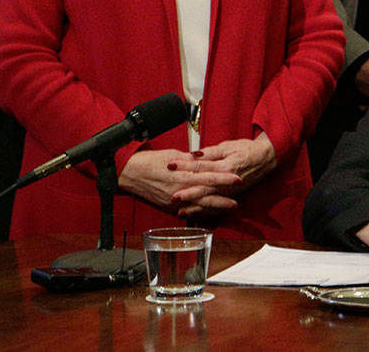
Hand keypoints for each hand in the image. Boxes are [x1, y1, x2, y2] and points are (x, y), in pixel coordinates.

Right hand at [118, 148, 242, 211]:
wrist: (129, 173)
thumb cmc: (150, 161)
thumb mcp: (173, 154)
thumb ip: (191, 158)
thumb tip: (205, 157)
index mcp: (182, 174)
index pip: (208, 176)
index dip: (224, 178)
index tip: (238, 178)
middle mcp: (179, 189)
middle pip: (207, 194)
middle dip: (224, 196)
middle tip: (239, 197)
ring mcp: (174, 200)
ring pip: (199, 205)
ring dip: (216, 206)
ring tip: (230, 206)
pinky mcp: (168, 207)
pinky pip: (188, 211)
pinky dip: (200, 212)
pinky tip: (211, 213)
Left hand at [169, 134, 278, 216]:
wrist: (266, 158)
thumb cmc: (247, 150)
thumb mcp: (229, 146)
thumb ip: (211, 152)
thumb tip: (194, 155)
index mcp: (226, 166)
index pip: (201, 167)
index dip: (185, 166)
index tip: (171, 165)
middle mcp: (228, 182)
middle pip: (205, 188)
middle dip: (188, 193)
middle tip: (172, 196)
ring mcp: (230, 191)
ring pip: (210, 200)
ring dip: (195, 206)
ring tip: (179, 210)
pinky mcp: (231, 195)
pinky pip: (216, 205)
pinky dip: (205, 210)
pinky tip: (194, 214)